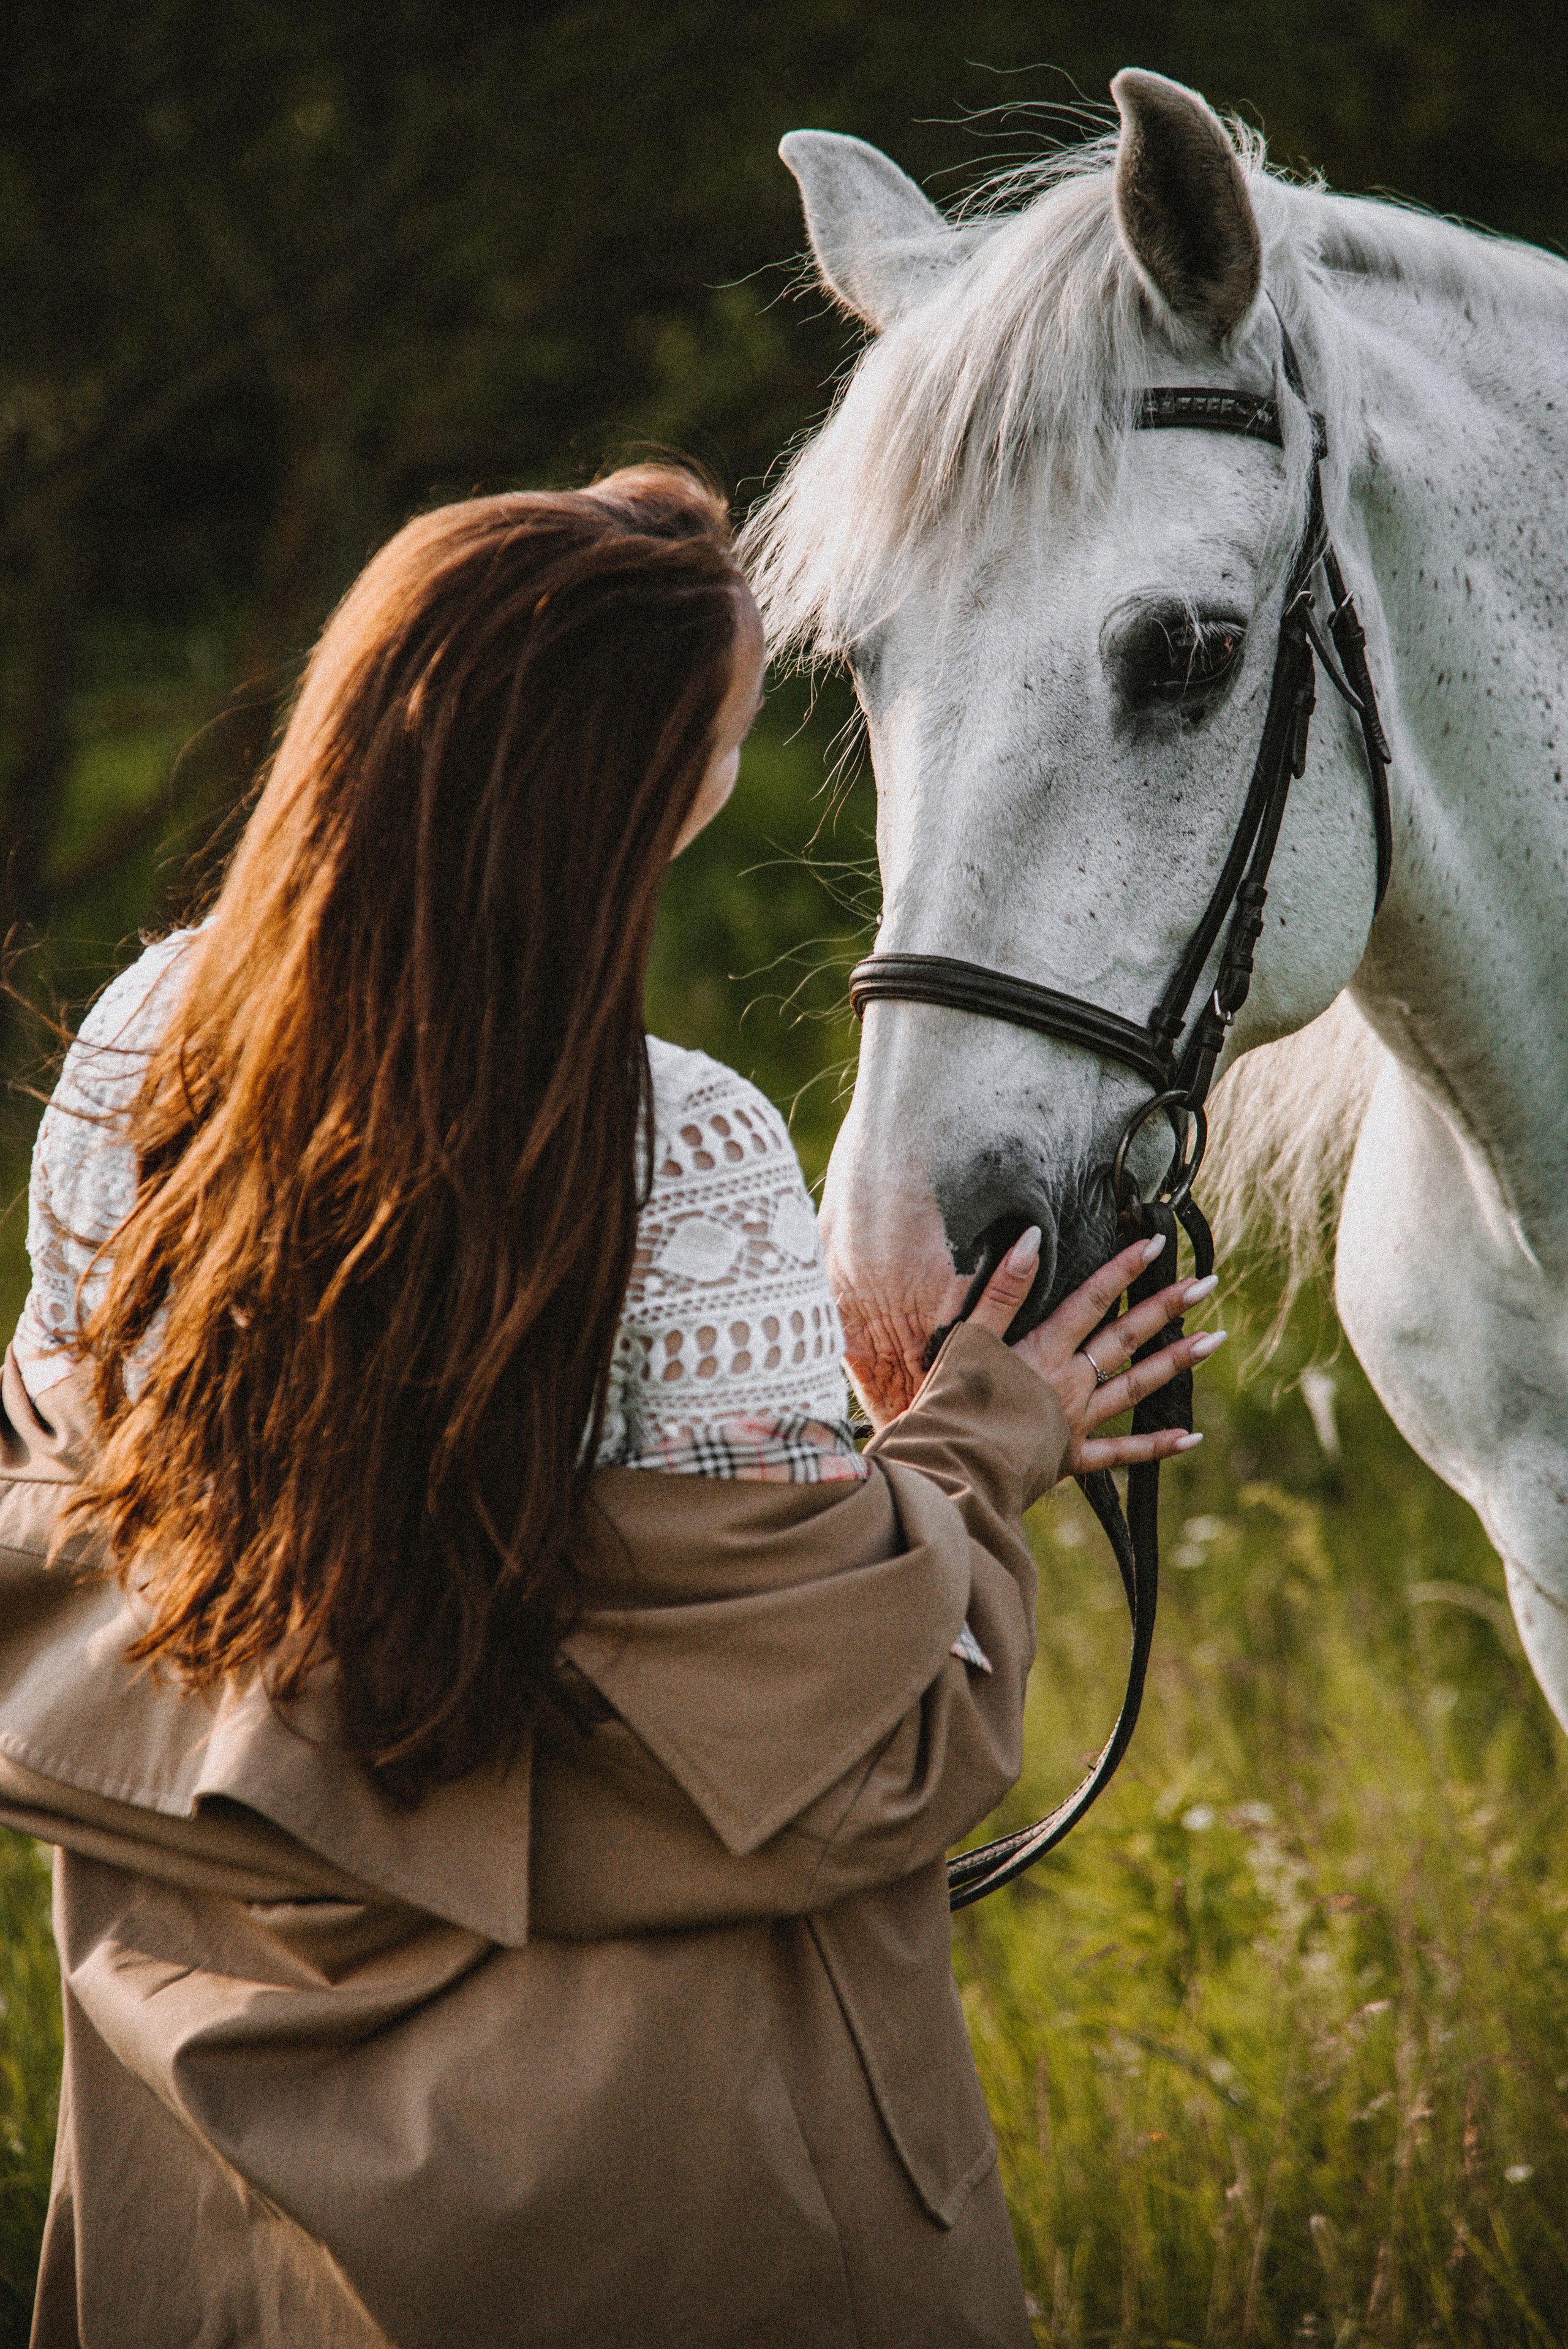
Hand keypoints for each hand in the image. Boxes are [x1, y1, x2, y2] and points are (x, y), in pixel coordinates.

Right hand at [966, 1227, 1223, 1474]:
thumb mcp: (969, 1337)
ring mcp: (1074, 1422)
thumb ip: (1003, 1289)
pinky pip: (1121, 1454)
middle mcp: (1069, 1383)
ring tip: (1213, 1341)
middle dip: (1165, 1308)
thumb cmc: (951, 1403)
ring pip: (1134, 1387)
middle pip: (1124, 1338)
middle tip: (1205, 1284)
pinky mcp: (1070, 1458)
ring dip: (1174, 1362)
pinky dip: (1156, 1447)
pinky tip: (1191, 1436)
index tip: (1156, 1243)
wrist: (953, 1469)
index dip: (1123, 1268)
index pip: (1091, 1300)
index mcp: (1044, 1351)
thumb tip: (1032, 1238)